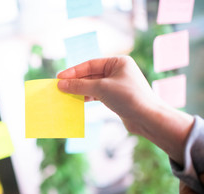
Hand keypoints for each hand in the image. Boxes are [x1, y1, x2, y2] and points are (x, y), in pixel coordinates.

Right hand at [57, 56, 193, 164]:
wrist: (148, 118)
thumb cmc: (128, 97)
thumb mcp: (101, 89)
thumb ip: (79, 85)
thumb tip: (61, 84)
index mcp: (118, 62)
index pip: (90, 64)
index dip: (74, 71)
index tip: (59, 77)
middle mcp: (118, 71)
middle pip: (91, 74)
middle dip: (76, 81)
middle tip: (60, 87)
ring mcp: (118, 84)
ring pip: (94, 85)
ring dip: (80, 90)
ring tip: (66, 94)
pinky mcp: (117, 97)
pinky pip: (98, 94)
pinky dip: (88, 97)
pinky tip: (78, 100)